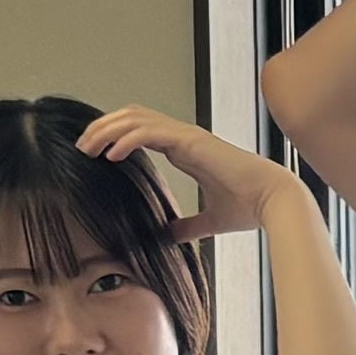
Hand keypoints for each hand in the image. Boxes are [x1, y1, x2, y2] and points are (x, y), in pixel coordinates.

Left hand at [79, 106, 311, 239]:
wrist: (274, 201)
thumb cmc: (249, 206)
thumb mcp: (209, 222)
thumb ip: (187, 227)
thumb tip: (169, 238)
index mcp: (186, 148)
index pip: (141, 129)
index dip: (115, 135)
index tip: (94, 153)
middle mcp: (184, 136)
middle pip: (132, 116)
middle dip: (103, 127)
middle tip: (81, 147)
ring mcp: (187, 136)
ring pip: (136, 118)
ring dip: (107, 129)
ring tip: (88, 147)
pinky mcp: (192, 141)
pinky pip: (149, 132)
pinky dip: (126, 140)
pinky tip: (111, 155)